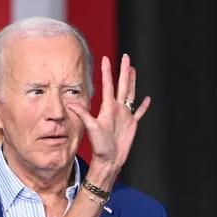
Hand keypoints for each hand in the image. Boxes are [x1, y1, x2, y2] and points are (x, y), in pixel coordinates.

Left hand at [67, 53, 150, 182]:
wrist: (108, 159)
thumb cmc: (99, 146)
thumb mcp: (90, 128)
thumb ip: (82, 114)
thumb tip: (69, 103)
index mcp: (108, 108)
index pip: (108, 85)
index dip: (107, 72)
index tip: (106, 58)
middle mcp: (117, 109)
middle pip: (122, 86)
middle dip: (124, 71)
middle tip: (126, 56)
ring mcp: (125, 116)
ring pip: (130, 94)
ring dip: (132, 82)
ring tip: (133, 70)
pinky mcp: (132, 124)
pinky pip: (139, 112)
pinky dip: (143, 106)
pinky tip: (147, 98)